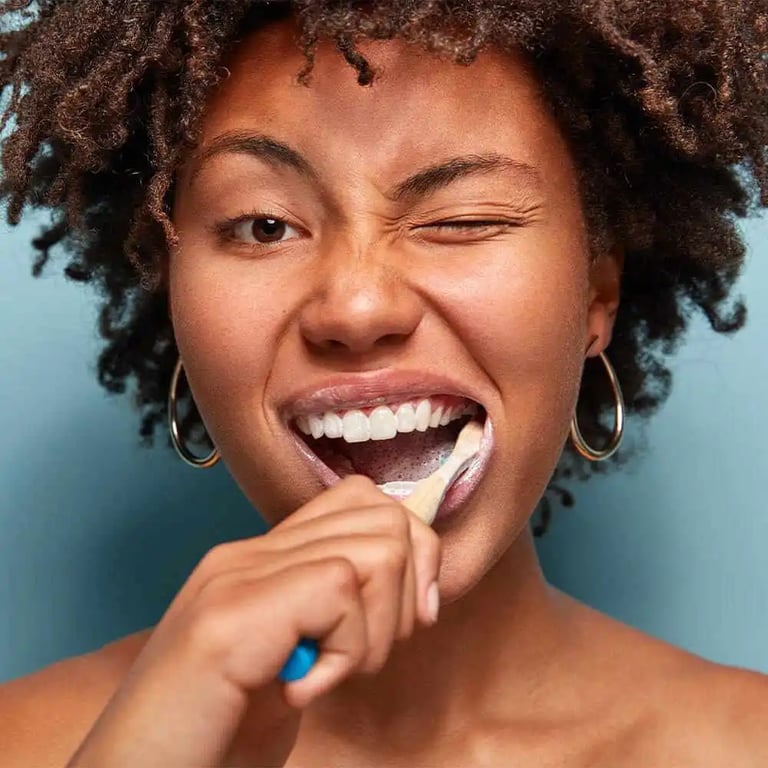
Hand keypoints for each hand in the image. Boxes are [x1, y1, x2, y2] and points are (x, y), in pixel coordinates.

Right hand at [65, 476, 441, 767]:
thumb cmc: (216, 735)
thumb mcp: (295, 662)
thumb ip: (333, 615)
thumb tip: (416, 590)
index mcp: (263, 560)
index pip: (364, 501)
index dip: (411, 554)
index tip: (403, 623)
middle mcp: (249, 553)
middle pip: (385, 517)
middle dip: (404, 595)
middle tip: (359, 656)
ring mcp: (238, 576)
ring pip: (377, 550)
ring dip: (375, 631)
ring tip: (325, 674)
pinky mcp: (233, 614)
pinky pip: (342, 590)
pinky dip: (346, 655)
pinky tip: (300, 692)